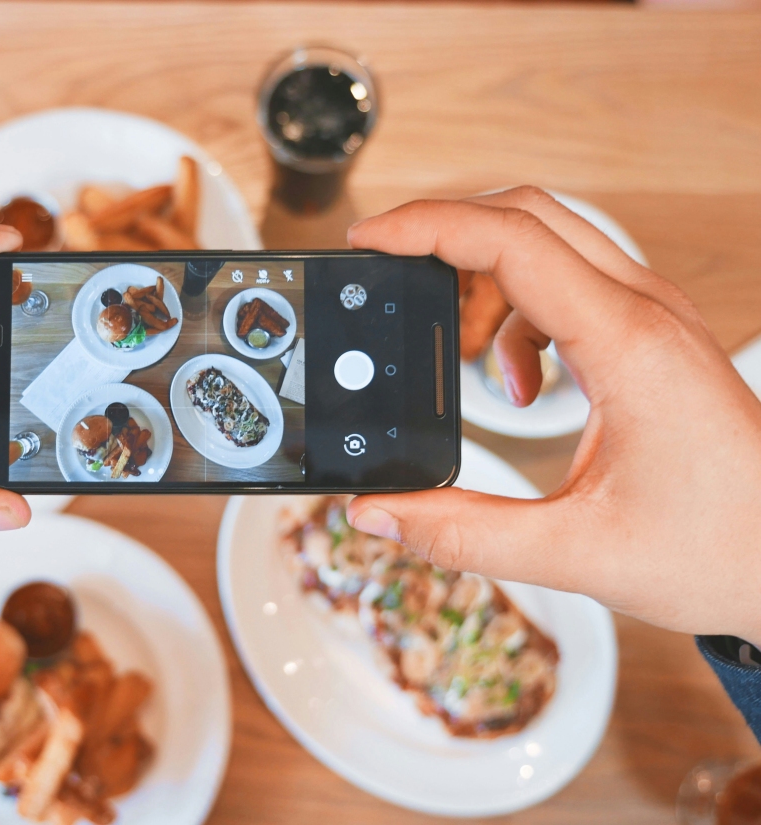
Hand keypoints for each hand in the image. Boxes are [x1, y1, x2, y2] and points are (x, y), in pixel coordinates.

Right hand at [347, 187, 760, 645]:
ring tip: (456, 351)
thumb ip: (463, 532)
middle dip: (444, 233)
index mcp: (627, 345)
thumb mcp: (577, 553)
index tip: (369, 240)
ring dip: (483, 279)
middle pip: (527, 216)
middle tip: (388, 271)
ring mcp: (651, 318)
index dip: (427, 228)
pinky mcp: (650, 337)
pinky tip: (519, 383)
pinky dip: (518, 315)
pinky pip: (568, 285)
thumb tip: (377, 512)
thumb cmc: (723, 550)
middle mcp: (643, 312)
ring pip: (548, 244)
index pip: (511, 241)